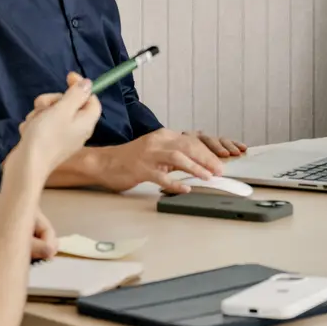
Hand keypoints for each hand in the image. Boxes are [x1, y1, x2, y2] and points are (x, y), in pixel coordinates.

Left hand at [0, 208, 57, 260]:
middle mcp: (26, 221)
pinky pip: (25, 252)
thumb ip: (33, 245)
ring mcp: (18, 233)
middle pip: (44, 239)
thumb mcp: (8, 237)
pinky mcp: (10, 243)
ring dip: (34, 257)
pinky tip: (20, 265)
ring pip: (35, 247)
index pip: (48, 230)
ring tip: (28, 264)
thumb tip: (52, 251)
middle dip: (43, 251)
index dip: (50, 244)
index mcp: (28, 212)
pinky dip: (25, 259)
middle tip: (37, 263)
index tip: (47, 258)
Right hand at [12, 79, 100, 183]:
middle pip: (69, 104)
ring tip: (33, 123)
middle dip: (53, 101)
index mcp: (86, 122)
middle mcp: (76, 130)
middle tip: (43, 106)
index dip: (82, 87)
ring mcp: (61, 137)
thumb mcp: (62, 110)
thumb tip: (89, 84)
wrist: (26, 166)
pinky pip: (41, 125)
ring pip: (51, 113)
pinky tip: (28, 132)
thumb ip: (76, 95)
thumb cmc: (46, 136)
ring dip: (40, 113)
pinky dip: (34, 125)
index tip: (68, 77)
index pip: (92, 100)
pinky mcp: (46, 142)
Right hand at [86, 129, 241, 192]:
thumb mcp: (156, 152)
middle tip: (220, 170)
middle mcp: (157, 142)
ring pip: (177, 157)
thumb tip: (199, 164)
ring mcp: (148, 155)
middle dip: (207, 158)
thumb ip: (175, 156)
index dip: (209, 151)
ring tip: (208, 177)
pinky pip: (160, 176)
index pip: (191, 140)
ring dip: (195, 167)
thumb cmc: (131, 160)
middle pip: (188, 146)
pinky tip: (185, 189)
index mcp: (163, 136)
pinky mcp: (139, 169)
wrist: (104, 163)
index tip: (222, 161)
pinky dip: (174, 183)